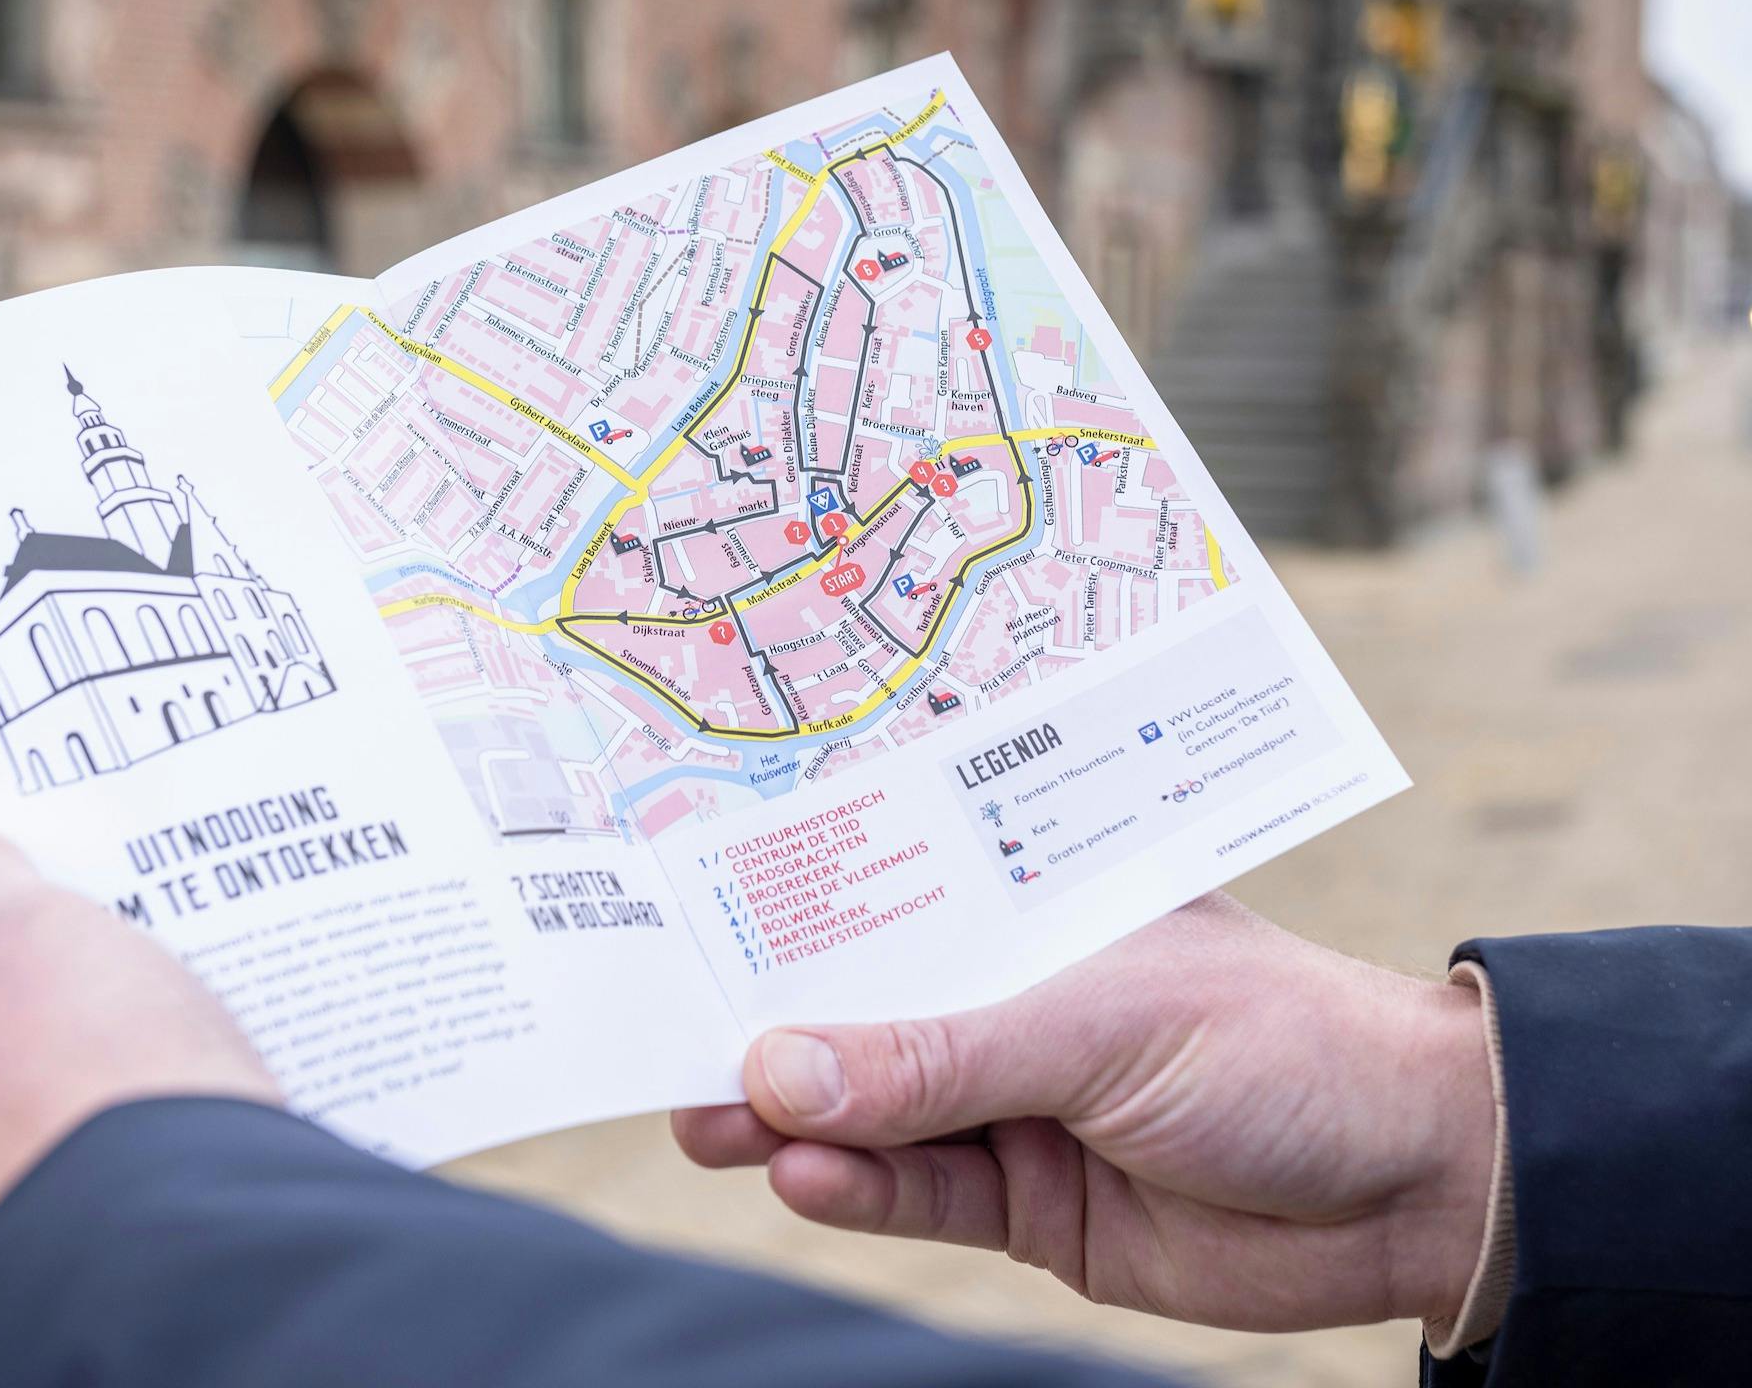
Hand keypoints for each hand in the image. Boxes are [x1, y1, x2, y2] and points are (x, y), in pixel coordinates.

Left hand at [0, 809, 279, 1361]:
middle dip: (56, 1015)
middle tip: (134, 975)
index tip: (72, 906)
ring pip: (40, 1145)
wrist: (211, 1286)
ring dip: (106, 1096)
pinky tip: (202, 1134)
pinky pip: (98, 1213)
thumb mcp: (27, 941)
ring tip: (183, 1058)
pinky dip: (142, 1171)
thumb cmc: (88, 1102)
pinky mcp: (64, 1321)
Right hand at [672, 895, 1494, 1332]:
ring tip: (712, 1122)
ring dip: (790, 1117)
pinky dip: (855, 1187)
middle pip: (857, 1004)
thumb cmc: (1280, 1042)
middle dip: (765, 1022)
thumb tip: (781, 1071)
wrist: (1421, 1185)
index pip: (886, 886)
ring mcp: (1008, 1098)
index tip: (684, 911)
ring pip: (869, 1107)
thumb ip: (936, 1054)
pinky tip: (801, 1175)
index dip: (787, 898)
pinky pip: (914, 1190)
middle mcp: (1006, 992)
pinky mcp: (1022, 1200)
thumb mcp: (1098, 1022)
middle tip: (666, 1042)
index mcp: (1026, 901)